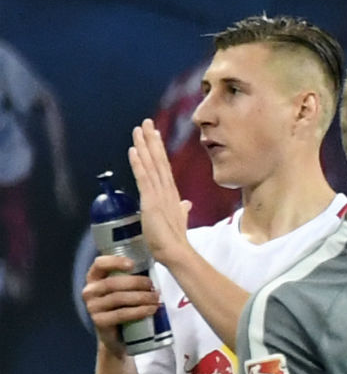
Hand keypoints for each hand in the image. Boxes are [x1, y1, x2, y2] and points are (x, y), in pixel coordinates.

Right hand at [80, 255, 160, 353]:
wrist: (119, 336)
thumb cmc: (125, 305)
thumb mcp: (126, 288)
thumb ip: (132, 275)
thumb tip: (154, 261)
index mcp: (94, 278)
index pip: (99, 264)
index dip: (115, 261)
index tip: (133, 264)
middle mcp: (89, 291)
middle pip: (112, 283)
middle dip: (136, 283)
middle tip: (153, 286)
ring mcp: (92, 307)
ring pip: (118, 298)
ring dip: (141, 297)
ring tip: (156, 298)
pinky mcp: (99, 322)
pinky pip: (121, 314)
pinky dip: (139, 311)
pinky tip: (151, 309)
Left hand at [127, 119, 193, 265]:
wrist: (176, 251)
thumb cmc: (175, 240)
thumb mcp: (179, 220)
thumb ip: (182, 210)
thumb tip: (186, 204)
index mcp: (171, 193)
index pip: (163, 166)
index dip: (158, 149)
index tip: (154, 134)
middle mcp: (166, 189)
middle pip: (158, 159)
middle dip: (151, 140)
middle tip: (146, 122)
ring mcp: (159, 193)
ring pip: (151, 164)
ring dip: (144, 146)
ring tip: (139, 129)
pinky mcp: (150, 200)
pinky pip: (143, 177)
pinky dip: (138, 163)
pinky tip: (133, 150)